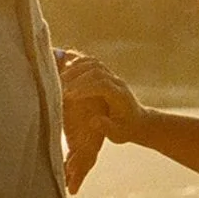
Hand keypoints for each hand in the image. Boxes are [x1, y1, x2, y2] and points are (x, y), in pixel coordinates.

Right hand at [60, 53, 144, 193]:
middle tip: (60, 86)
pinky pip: (93, 62)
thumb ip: (107, 128)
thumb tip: (94, 121)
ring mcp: (113, 76)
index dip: (85, 88)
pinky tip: (66, 68)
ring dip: (76, 68)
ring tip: (60, 77)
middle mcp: (117, 83)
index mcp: (120, 97)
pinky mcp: (107, 74)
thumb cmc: (126, 130)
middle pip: (97, 71)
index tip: (69, 96)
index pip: (102, 85)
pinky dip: (79, 62)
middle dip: (77, 77)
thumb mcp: (119, 135)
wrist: (138, 121)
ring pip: (94, 63)